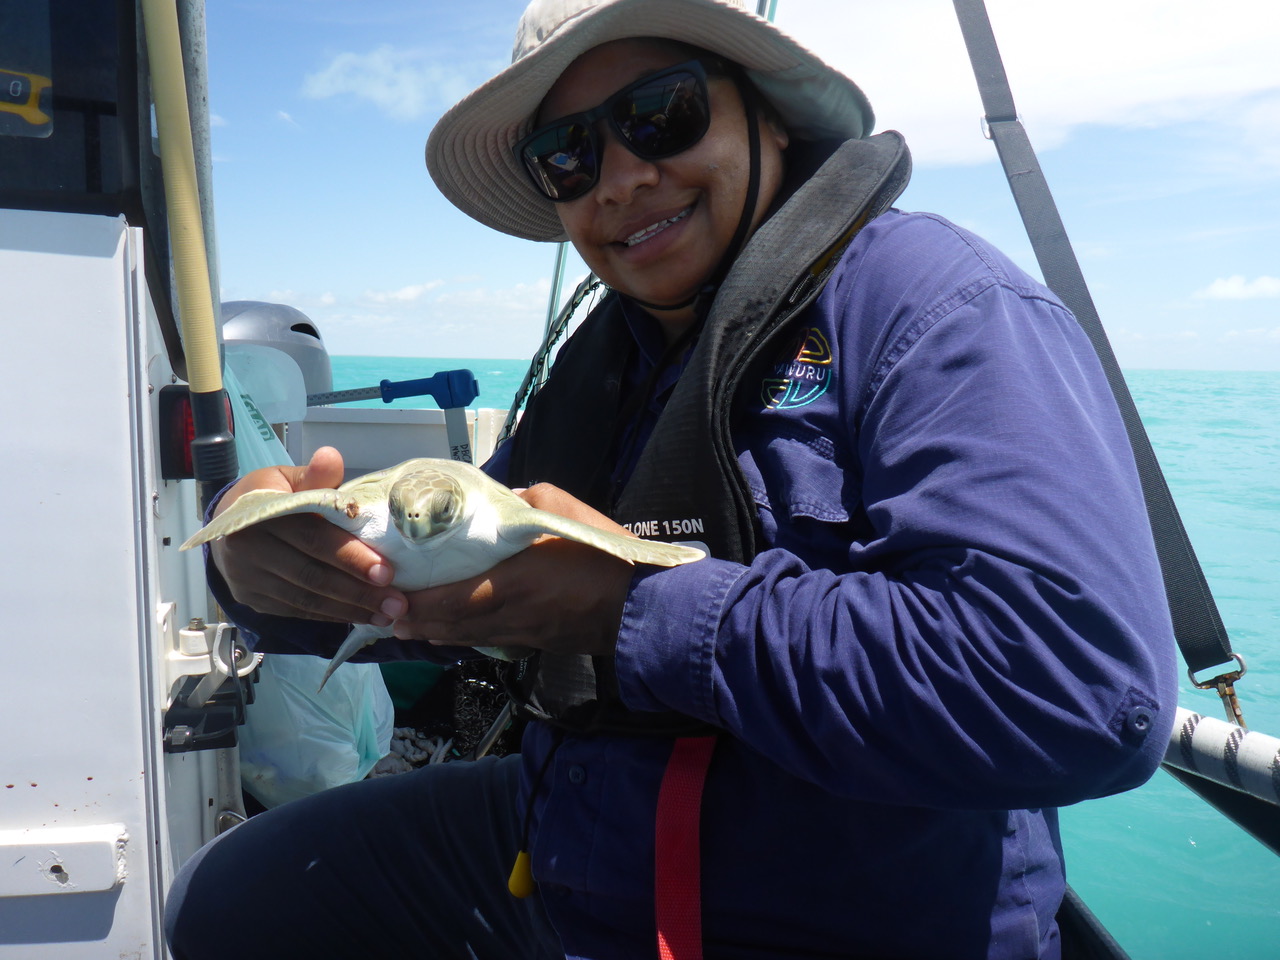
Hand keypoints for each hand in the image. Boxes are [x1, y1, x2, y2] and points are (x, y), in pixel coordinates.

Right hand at [209, 446, 407, 625]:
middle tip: (397, 603)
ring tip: (388, 614)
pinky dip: (331, 616)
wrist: (225, 527)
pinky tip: (360, 616)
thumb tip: (331, 456)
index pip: (311, 538)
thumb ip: (314, 476)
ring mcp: (247, 579)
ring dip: (350, 610)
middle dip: (358, 592)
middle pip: (311, 575)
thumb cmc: (268, 497)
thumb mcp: (287, 479)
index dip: (350, 556)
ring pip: (306, 600)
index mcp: (258, 514)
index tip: (387, 572)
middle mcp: (248, 550)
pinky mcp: (252, 600)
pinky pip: (297, 611)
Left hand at [392, 484, 634, 657]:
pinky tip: (452, 631)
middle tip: (389, 612)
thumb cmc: (606, 557)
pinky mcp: (536, 642)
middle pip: (453, 623)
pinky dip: (464, 635)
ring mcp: (523, 633)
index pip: (454, 598)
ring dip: (436, 631)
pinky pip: (489, 639)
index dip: (420, 603)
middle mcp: (511, 613)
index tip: (393, 597)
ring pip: (468, 636)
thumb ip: (527, 504)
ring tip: (409, 624)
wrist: (644, 607)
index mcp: (515, 580)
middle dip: (419, 620)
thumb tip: (502, 502)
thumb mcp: (567, 513)